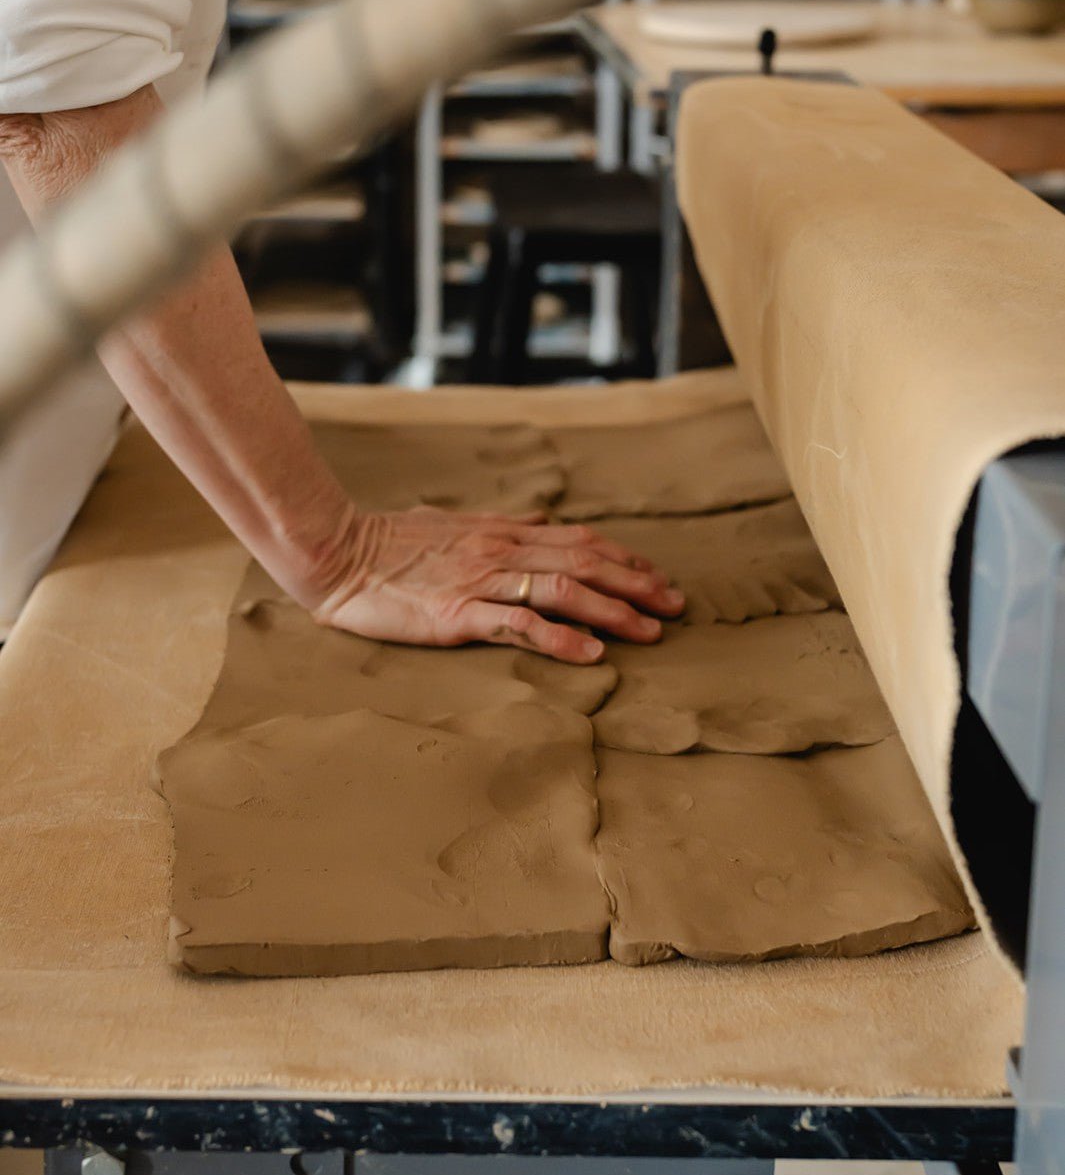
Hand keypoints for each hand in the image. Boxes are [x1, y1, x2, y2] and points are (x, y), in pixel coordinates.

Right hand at [309, 507, 684, 663]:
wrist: (336, 552)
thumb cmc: (390, 543)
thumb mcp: (454, 523)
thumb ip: (501, 523)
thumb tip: (541, 520)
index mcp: (501, 530)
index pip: (579, 540)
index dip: (624, 558)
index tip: (657, 577)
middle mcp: (500, 549)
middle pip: (585, 563)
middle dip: (637, 584)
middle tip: (676, 606)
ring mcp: (480, 580)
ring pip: (563, 589)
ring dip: (614, 610)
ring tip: (652, 631)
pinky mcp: (457, 612)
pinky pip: (519, 623)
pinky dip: (562, 637)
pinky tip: (594, 654)